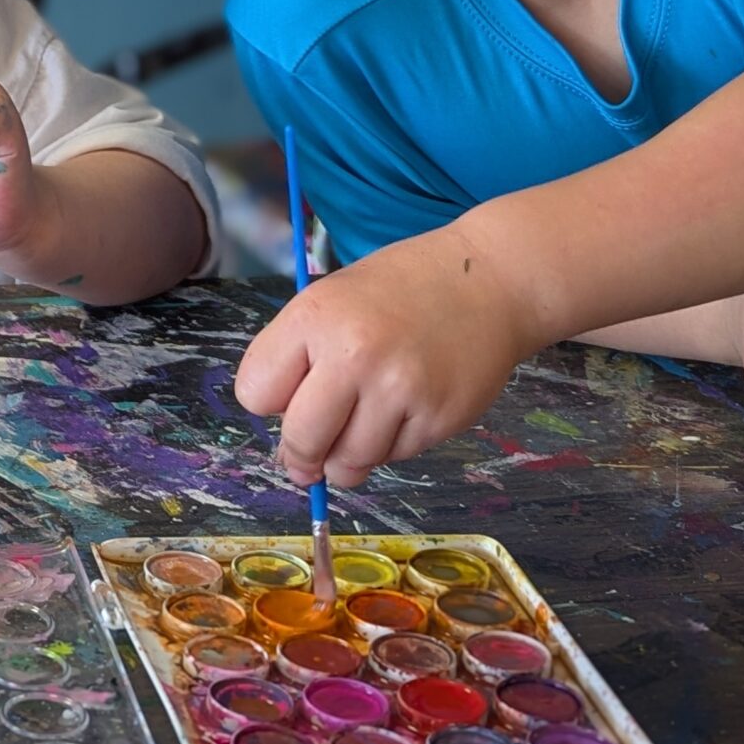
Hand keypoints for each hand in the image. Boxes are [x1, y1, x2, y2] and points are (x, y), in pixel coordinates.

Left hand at [235, 227, 534, 487]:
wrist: (488, 282)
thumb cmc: (399, 290)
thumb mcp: (330, 301)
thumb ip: (298, 360)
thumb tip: (287, 445)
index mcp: (314, 318)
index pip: (255, 394)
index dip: (269, 401)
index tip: (286, 398)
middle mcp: (354, 355)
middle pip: (301, 440)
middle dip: (300, 456)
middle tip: (306, 461)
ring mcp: (400, 390)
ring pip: (349, 461)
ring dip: (347, 459)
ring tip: (359, 431)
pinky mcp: (439, 419)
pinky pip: (395, 457)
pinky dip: (390, 446)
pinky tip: (402, 412)